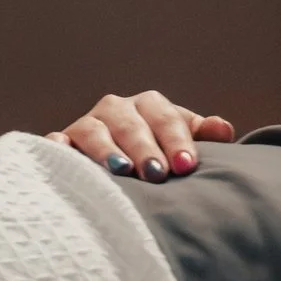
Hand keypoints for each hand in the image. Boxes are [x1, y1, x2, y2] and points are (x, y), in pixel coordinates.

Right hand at [48, 89, 233, 182]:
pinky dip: (59, 148)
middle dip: (145, 148)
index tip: (186, 165)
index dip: (176, 140)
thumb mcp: (180, 144)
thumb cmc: (159, 155)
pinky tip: (65, 159)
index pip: (166, 118)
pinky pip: (57, 143)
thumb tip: (223, 129)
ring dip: (107, 150)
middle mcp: (116, 109)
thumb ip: (201, 136)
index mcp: (149, 106)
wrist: (122, 165)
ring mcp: (87, 125)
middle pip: (131, 125)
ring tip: (122, 171)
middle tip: (157, 174)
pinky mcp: (63, 143)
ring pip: (94, 131)